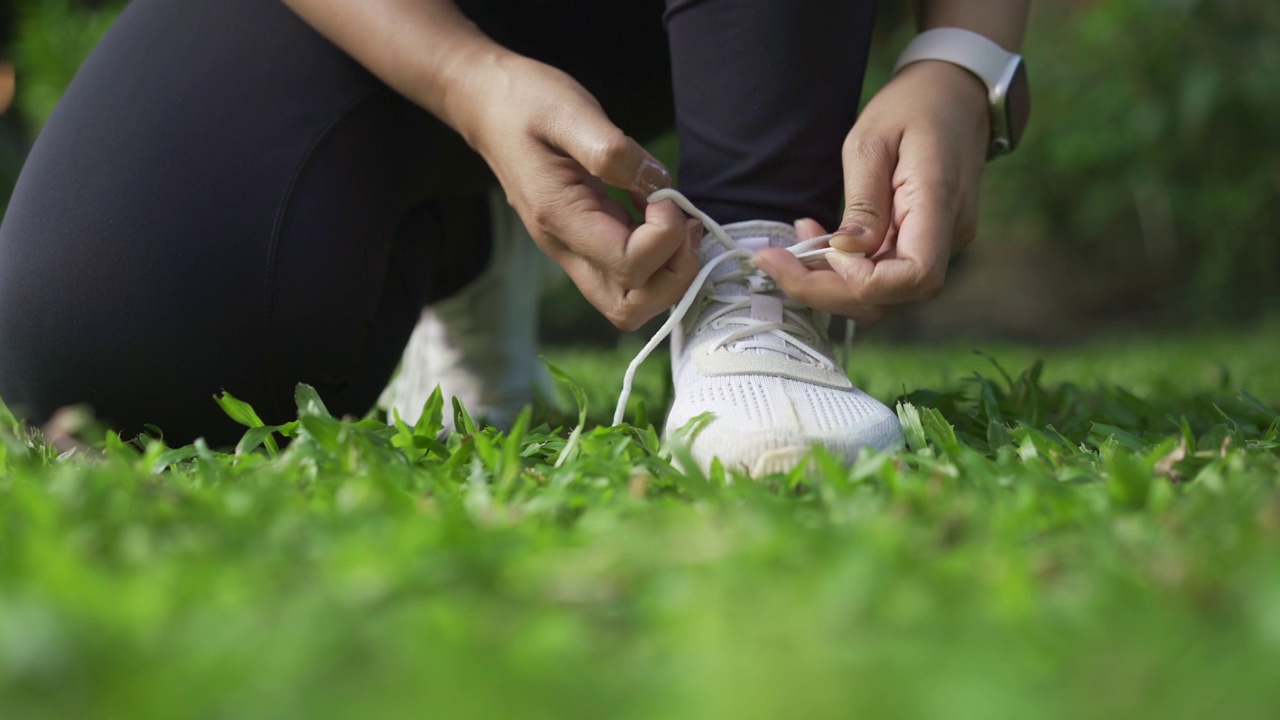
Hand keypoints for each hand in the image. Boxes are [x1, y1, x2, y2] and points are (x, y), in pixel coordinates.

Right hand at [456, 55, 702, 330]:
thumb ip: (614, 151)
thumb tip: (657, 185)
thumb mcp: (569, 110)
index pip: (629, 265)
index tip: (664, 195)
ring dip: (669, 272)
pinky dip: (658, 258)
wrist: (488, 106)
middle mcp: (565, 249)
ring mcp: (574, 253)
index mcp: (560, 219)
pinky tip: (657, 214)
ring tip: (675, 220)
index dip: (665, 235)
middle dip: (673, 274)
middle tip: (683, 221)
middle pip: (629, 308)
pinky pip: (628, 278)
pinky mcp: (585, 245)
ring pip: (631, 303)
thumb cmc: (525, 102)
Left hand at [753, 60, 989, 323]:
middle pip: (890, 297)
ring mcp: (940, 244)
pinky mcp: (923, 244)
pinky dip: (844, 272)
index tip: (825, 250)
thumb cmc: (912, 106)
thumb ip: (862, 202)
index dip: (863, 281)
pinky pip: (884, 275)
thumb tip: (844, 252)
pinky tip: (819, 244)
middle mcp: (947, 235)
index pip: (915, 277)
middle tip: (773, 260)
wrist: (955, 94)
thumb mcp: (872, 140)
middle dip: (825, 291)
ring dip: (829, 284)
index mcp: (938, 203)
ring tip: (793, 248)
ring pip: (884, 297)